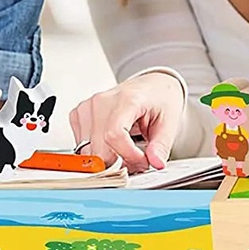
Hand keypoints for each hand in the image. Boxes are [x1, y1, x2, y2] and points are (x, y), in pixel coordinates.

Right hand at [69, 72, 185, 172]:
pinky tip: (111, 144)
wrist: (150, 87)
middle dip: (119, 162)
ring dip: (107, 159)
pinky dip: (96, 151)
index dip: (128, 155)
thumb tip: (156, 162)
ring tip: (126, 151)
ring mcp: (87, 107)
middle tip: (138, 160)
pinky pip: (80, 145)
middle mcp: (102, 101)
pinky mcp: (79, 114)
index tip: (143, 162)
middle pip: (99, 147)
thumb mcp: (169, 122)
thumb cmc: (158, 100)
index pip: (114, 135)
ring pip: (87, 150)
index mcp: (126, 99)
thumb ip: (161, 145)